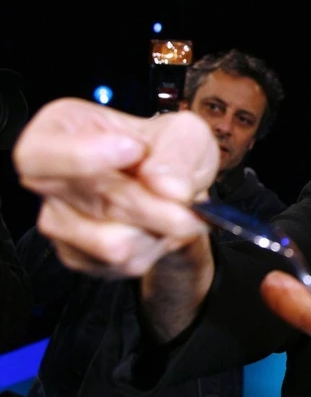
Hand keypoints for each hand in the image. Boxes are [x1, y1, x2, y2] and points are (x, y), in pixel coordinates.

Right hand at [13, 98, 217, 276]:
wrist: (175, 192)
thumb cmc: (167, 153)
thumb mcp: (186, 134)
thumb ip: (179, 153)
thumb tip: (167, 186)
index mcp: (58, 132)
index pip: (38, 154)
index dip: (82, 156)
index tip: (133, 149)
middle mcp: (49, 179)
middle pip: (96, 202)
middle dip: (154, 204)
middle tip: (185, 198)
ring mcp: (60, 222)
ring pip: (114, 242)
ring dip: (158, 229)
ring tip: (169, 209)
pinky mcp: (80, 257)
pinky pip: (125, 263)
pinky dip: (155, 248)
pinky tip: (157, 227)